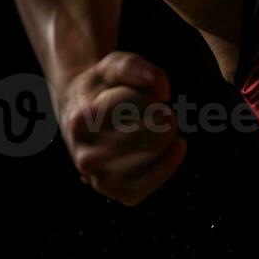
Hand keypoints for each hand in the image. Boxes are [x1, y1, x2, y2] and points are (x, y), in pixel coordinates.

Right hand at [58, 51, 187, 206]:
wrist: (84, 114)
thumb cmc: (105, 87)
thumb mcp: (113, 65)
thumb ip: (135, 67)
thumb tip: (162, 91)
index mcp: (80, 122)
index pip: (126, 108)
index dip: (147, 99)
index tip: (154, 97)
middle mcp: (83, 156)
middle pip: (137, 140)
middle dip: (162, 121)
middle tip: (166, 112)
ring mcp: (98, 179)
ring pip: (143, 164)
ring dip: (165, 143)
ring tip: (171, 127)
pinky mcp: (117, 192)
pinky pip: (145, 188)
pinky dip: (167, 166)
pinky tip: (179, 145)